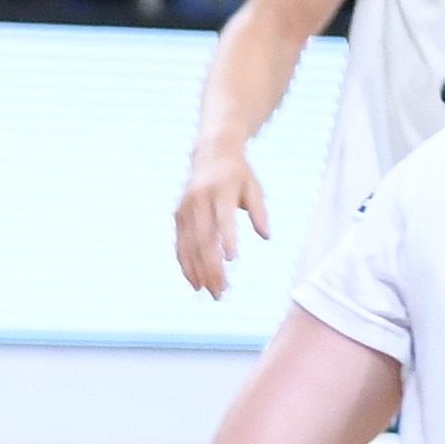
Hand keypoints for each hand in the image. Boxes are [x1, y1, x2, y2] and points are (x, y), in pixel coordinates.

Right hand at [176, 144, 265, 295]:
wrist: (212, 152)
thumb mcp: (255, 188)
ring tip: (210, 292)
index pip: (223, 218)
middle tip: (222, 291)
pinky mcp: (178, 215)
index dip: (227, 238)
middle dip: (211, 267)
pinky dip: (186, 264)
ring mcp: (185, 208)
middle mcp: (199, 199)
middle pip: (204, 238)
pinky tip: (195, 281)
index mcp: (221, 190)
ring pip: (189, 245)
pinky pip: (180, 243)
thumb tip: (266, 236)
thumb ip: (260, 211)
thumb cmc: (239, 174)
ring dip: (199, 271)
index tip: (231, 261)